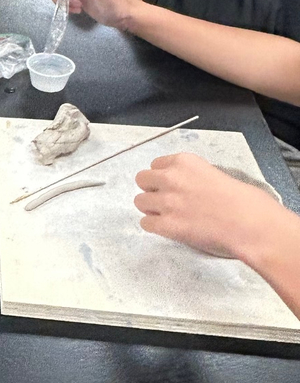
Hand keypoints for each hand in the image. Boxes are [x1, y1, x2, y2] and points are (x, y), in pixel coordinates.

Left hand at [134, 153, 283, 259]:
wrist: (251, 224)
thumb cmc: (245, 201)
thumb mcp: (216, 174)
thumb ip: (194, 176)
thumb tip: (187, 186)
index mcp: (183, 162)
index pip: (156, 164)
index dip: (163, 177)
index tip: (173, 187)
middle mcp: (170, 178)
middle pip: (142, 180)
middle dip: (152, 190)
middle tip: (166, 201)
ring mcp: (167, 201)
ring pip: (140, 201)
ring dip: (151, 209)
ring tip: (167, 216)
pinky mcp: (167, 225)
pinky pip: (146, 223)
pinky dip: (154, 226)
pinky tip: (167, 229)